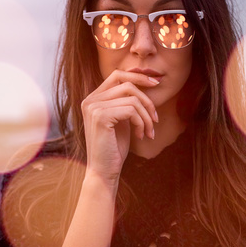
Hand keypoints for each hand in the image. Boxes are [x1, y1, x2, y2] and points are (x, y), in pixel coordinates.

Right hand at [81, 70, 158, 184]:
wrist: (104, 171)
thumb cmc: (114, 147)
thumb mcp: (121, 120)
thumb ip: (126, 102)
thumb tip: (145, 81)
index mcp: (93, 98)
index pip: (117, 75)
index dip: (138, 76)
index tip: (156, 83)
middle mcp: (90, 100)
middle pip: (127, 85)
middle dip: (147, 100)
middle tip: (155, 118)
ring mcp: (94, 107)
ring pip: (132, 99)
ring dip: (146, 116)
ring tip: (149, 131)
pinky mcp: (101, 117)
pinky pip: (131, 110)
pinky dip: (141, 123)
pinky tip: (141, 135)